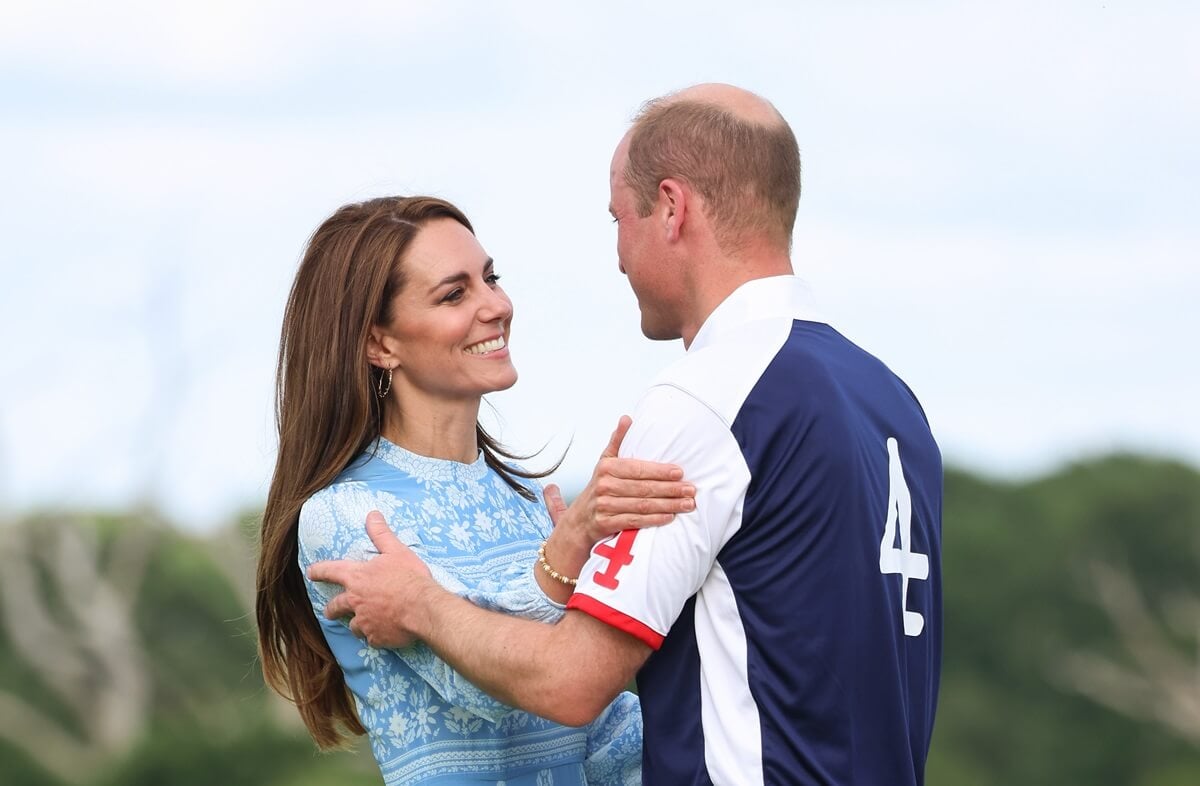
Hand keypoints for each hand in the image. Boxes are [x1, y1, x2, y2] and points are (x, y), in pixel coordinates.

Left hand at [307, 511, 435, 648]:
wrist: (423, 608)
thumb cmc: (409, 577)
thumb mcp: (396, 551)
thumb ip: (381, 534)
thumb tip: (372, 514)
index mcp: (357, 578)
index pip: (330, 572)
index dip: (318, 571)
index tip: (310, 573)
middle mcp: (355, 601)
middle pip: (335, 607)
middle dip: (331, 609)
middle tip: (330, 612)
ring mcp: (364, 621)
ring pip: (353, 626)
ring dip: (356, 624)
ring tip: (363, 624)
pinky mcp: (375, 637)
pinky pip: (371, 638)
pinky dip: (375, 635)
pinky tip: (383, 633)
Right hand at [539, 416, 694, 592]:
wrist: (579, 520)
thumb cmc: (600, 487)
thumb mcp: (605, 462)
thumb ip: (618, 441)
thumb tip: (627, 418)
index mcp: (607, 467)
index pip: (638, 468)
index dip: (660, 471)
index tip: (680, 472)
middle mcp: (604, 486)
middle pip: (643, 488)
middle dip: (670, 489)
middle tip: (691, 490)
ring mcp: (604, 506)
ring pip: (642, 505)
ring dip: (668, 505)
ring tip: (687, 504)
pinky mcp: (606, 524)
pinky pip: (635, 521)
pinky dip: (654, 520)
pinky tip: (670, 517)